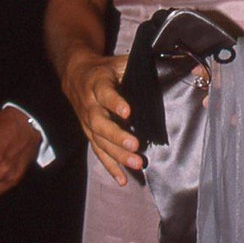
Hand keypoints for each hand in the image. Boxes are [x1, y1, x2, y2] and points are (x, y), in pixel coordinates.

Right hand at [62, 49, 139, 184]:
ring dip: (117, 155)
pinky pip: (99, 153)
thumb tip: (168, 67)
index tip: (128, 112)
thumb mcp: (119, 62)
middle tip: (136, 146)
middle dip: (118, 137)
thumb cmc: (105, 69)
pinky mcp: (90, 134)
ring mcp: (88, 123)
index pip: (106, 94)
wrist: (75, 75)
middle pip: (100, 124)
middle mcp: (90, 106)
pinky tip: (123, 179)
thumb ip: (137, 67)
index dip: (115, 103)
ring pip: (100, 142)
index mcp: (98, 85)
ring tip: (136, 164)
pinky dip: (110, 167)